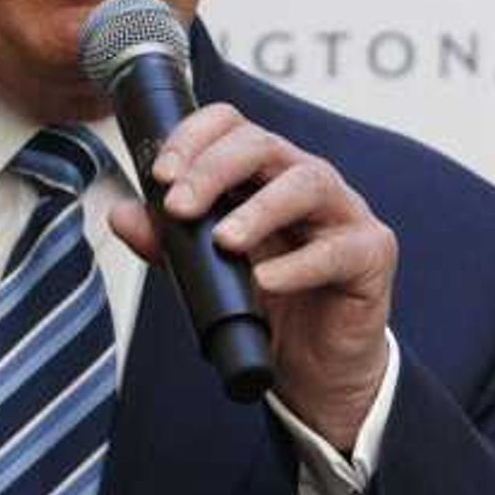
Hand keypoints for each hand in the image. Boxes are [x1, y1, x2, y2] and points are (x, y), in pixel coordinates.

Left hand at [113, 102, 396, 449]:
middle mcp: (307, 182)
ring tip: (225, 241)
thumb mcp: (209, 274)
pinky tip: (266, 280)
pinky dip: (298, 265)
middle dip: (215, 169)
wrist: (318, 368)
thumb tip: (122, 215)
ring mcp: (345, 213)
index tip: (161, 174)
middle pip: (265, 145)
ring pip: (306, 183)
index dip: (195, 137)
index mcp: (267, 175)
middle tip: (179, 206)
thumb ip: (168, 243)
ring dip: (259, 208)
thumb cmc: (273, 308)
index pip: (233, 126)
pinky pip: (337, 249)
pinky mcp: (372, 253)